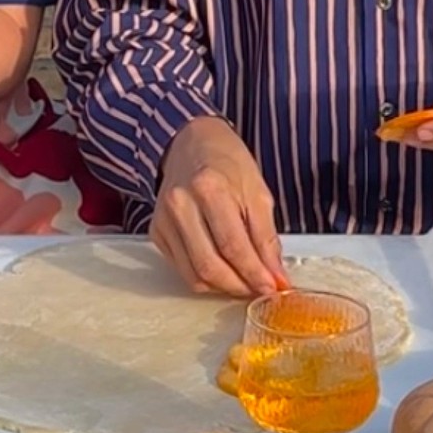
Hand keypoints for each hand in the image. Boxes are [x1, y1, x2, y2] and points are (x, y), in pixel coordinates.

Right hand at [151, 117, 288, 297]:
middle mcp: (181, 205)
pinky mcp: (156, 231)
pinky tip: (224, 269)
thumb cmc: (228, 163)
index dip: (255, 273)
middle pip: (210, 265)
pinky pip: (182, 269)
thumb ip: (266, 237)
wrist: (191, 143)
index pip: (233, 246)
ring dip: (223, 286)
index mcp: (209, 188)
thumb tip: (276, 276)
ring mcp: (164, 219)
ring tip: (244, 281)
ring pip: (194, 274)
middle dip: (239, 285)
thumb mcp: (257, 192)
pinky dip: (205, 278)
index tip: (274, 287)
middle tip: (260, 289)